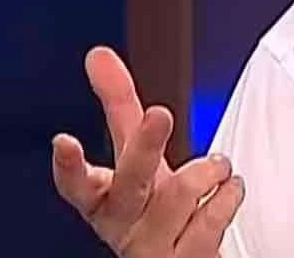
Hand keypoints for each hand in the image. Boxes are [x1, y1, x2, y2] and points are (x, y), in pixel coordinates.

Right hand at [52, 46, 244, 256]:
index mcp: (103, 201)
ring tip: (218, 167)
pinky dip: (229, 195)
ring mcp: (154, 248)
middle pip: (131, 181)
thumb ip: (119, 106)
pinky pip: (212, 218)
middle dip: (146, 143)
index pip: (76, 185)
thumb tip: (98, 55)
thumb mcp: (136, 157)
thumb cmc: (153, 207)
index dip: (69, 165)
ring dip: (209, 169)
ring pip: (179, 194)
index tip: (64, 140)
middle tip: (160, 113)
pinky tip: (228, 191)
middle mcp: (124, 226)